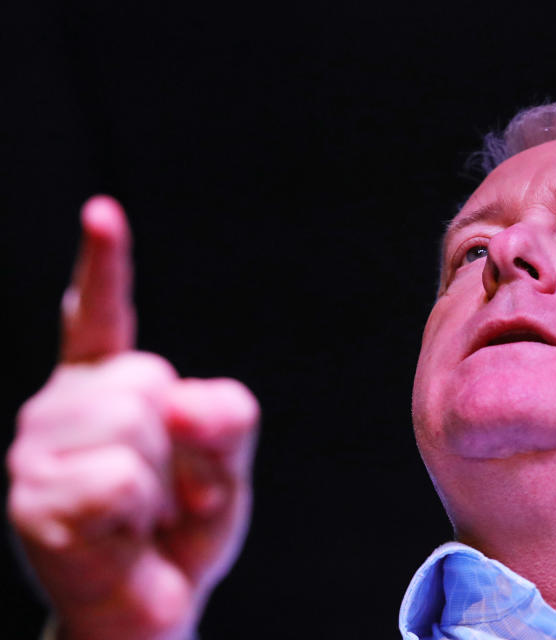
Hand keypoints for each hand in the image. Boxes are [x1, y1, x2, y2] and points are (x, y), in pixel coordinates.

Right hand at [7, 196, 258, 639]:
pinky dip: (139, 515)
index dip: (104, 265)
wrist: (148, 610)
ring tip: (140, 514)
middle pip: (147, 378)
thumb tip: (181, 401)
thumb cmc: (182, 532)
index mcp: (105, 388)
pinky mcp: (33, 502)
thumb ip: (226, 421)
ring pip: (134, 425)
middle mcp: (60, 408)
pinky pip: (120, 480)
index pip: (102, 318)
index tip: (103, 212)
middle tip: (164, 492)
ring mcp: (36, 453)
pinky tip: (119, 535)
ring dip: (160, 483)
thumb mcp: (226, 469)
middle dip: (179, 443)